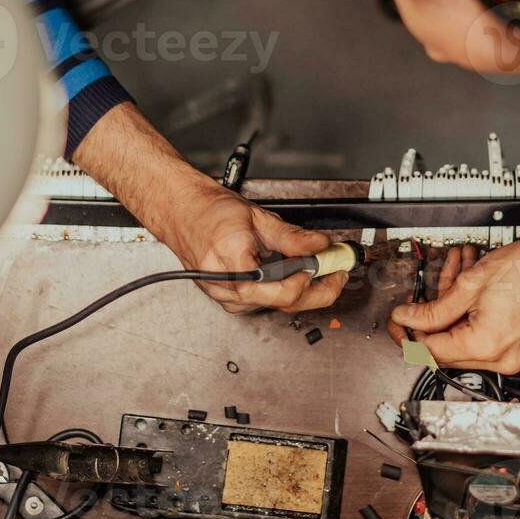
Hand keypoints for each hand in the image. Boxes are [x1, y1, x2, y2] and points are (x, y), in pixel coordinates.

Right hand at [163, 183, 348, 314]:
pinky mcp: (231, 299)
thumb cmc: (210, 213)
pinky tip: (291, 272)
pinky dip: (284, 287)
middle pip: (285, 303)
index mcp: (235, 266)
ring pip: (277, 305)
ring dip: (302, 288)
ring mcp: (229, 298)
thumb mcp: (257, 218)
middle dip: (317, 289)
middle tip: (336, 270)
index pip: (282, 291)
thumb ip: (292, 237)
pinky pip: (265, 300)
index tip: (326, 264)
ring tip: (315, 266)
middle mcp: (230, 290)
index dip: (310, 280)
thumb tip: (320, 245)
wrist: (182, 214)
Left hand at [387, 219, 519, 373]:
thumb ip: (434, 308)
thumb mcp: (470, 285)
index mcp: (485, 346)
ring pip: (461, 337)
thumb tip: (408, 318)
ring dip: (450, 308)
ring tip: (452, 273)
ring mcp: (509, 353)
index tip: (396, 320)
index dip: (408, 333)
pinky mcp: (515, 344)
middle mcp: (500, 359)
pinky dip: (468, 311)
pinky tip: (465, 281)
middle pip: (445, 348)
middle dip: (427, 320)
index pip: (431, 350)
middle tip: (414, 302)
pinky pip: (479, 333)